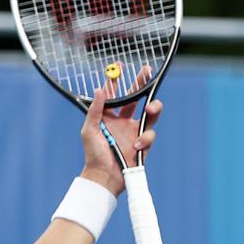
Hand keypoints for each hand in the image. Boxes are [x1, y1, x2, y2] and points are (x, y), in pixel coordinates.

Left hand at [79, 66, 162, 195]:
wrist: (105, 176)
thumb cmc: (93, 154)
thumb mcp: (89, 130)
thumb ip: (95, 110)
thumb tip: (98, 89)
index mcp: (109, 116)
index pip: (114, 94)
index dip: (116, 81)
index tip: (119, 66)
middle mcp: (123, 121)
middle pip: (136, 97)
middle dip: (142, 84)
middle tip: (147, 71)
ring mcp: (135, 131)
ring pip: (151, 112)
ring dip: (154, 107)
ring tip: (152, 107)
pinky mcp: (144, 143)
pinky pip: (150, 134)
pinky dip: (144, 138)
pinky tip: (135, 146)